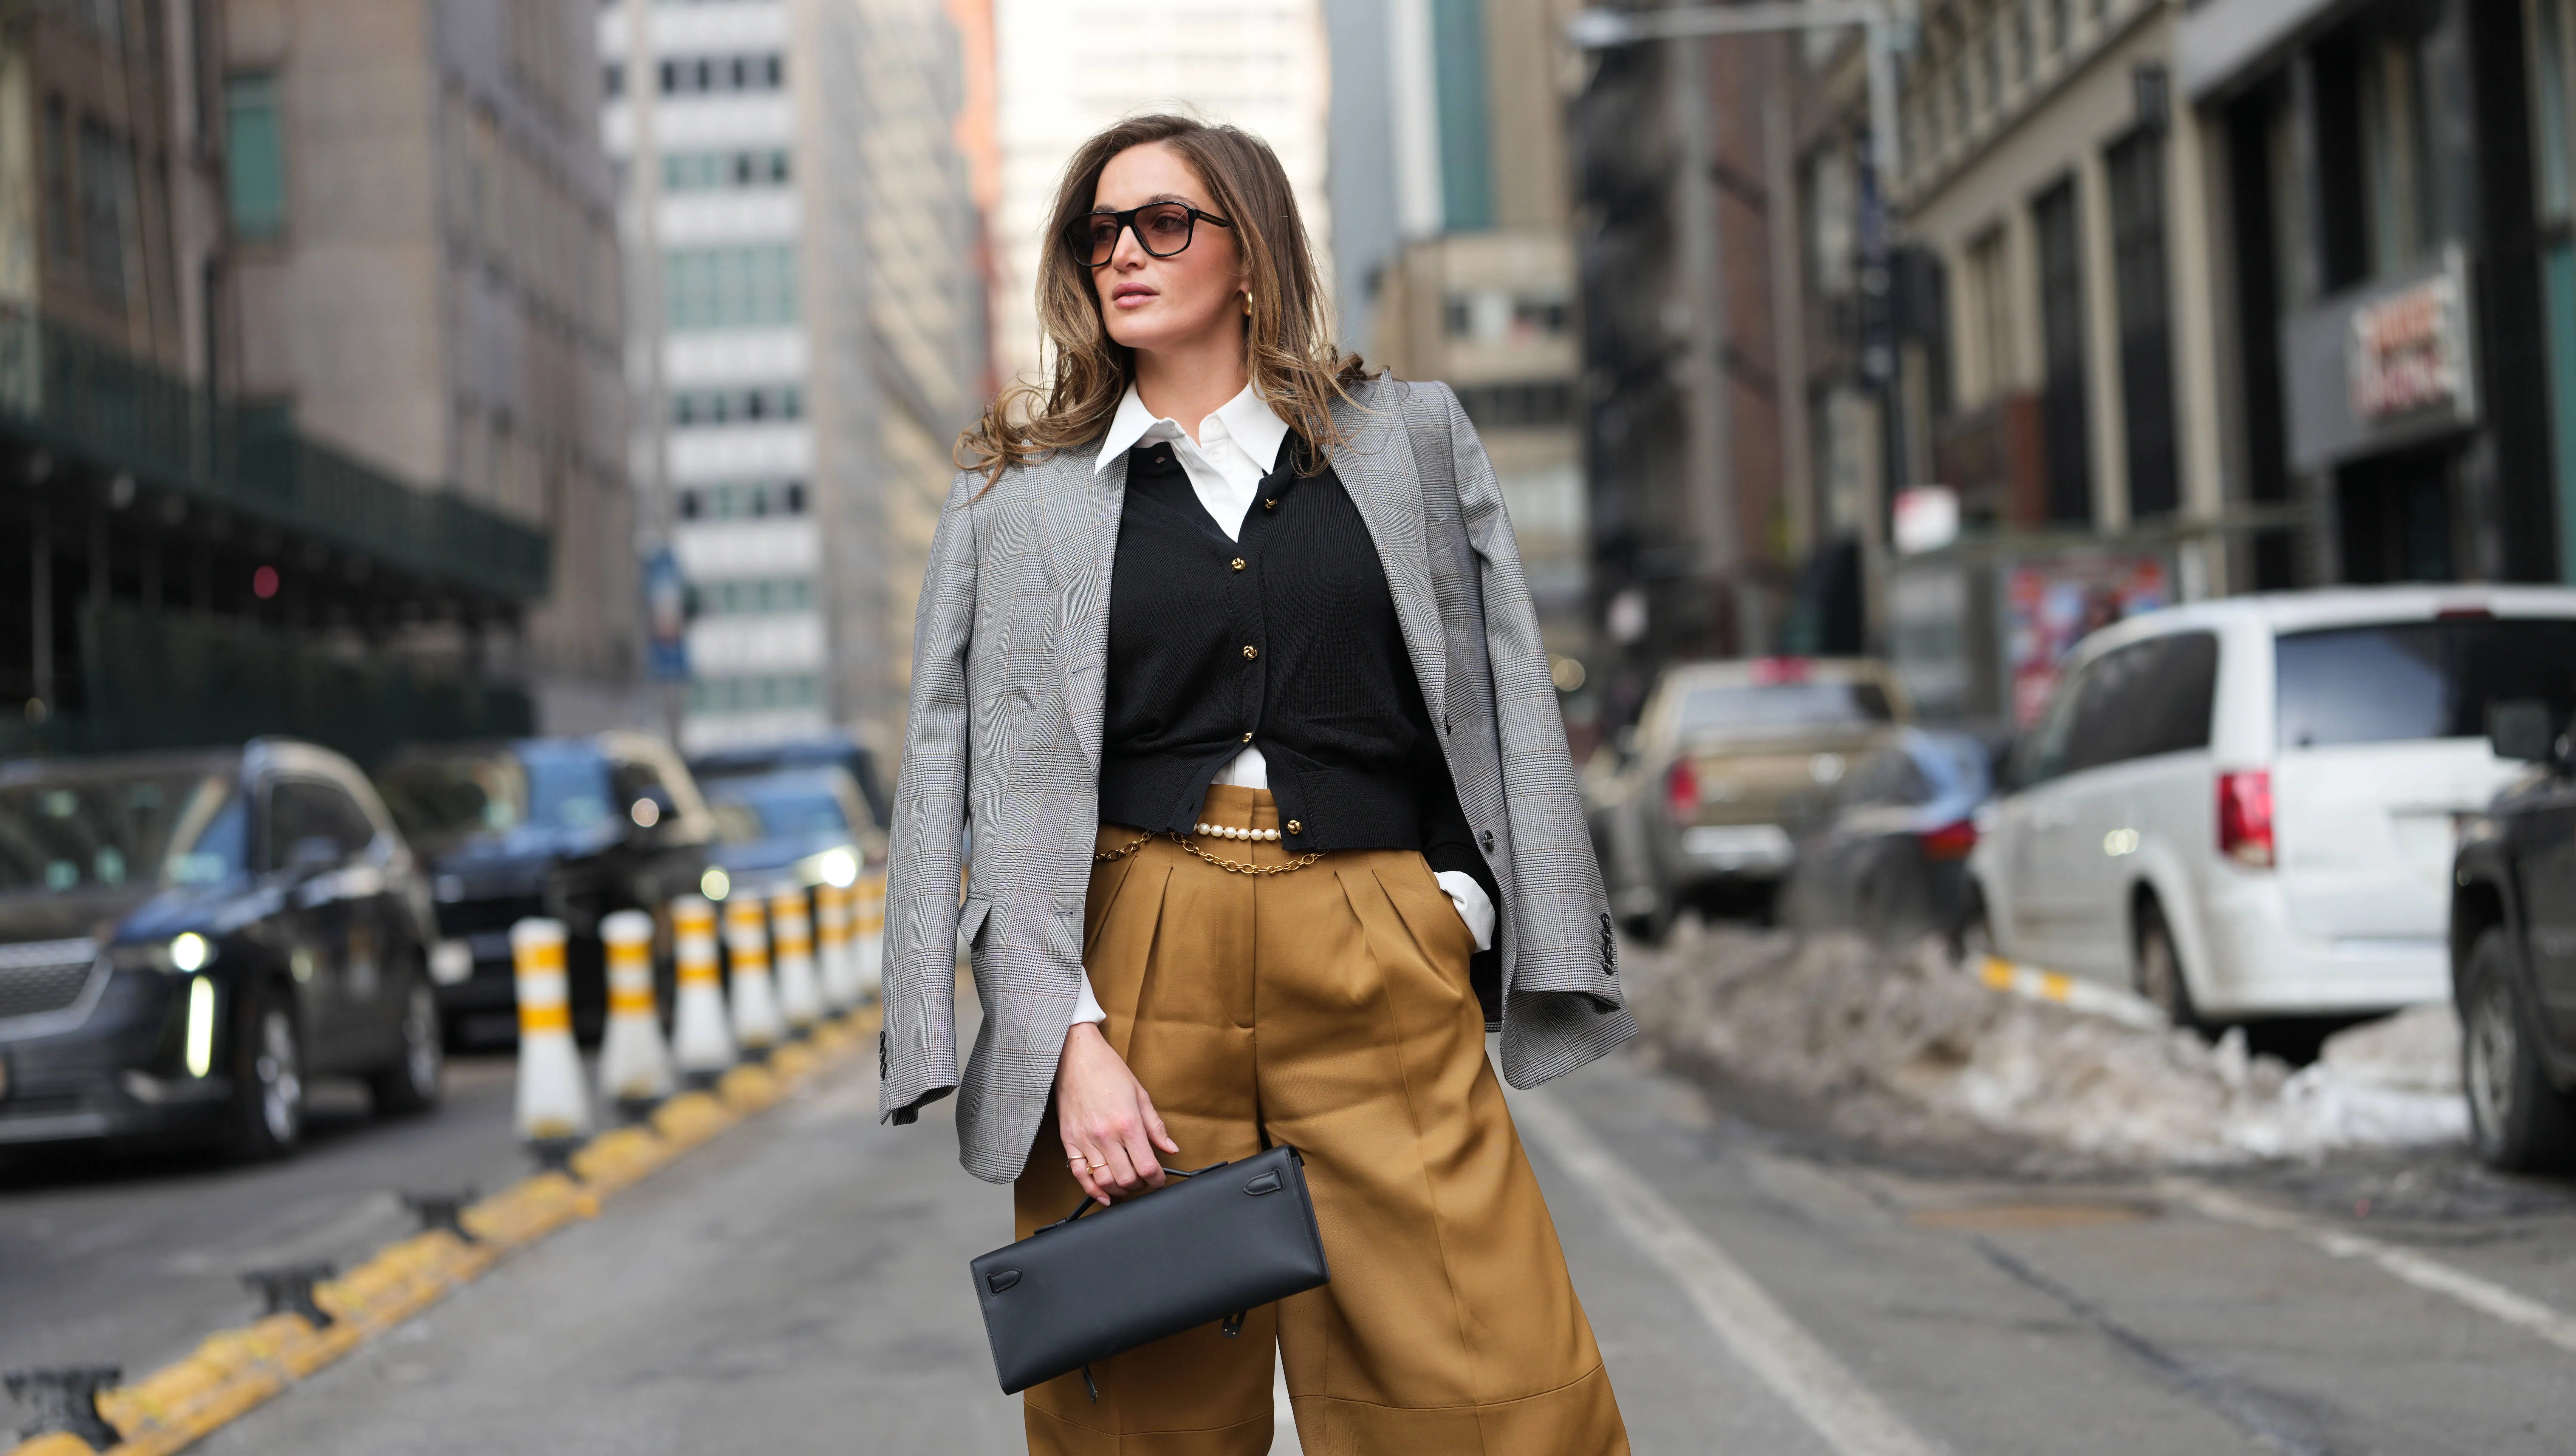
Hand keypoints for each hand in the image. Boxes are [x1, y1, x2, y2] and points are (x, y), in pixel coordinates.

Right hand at [1055, 1022, 1178, 1204]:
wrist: (1075, 1056)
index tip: (1160, 1179)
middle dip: (1140, 1185)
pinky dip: (1092, 1190)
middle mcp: (1106, 1135)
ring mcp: (1085, 1140)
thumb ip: (1155, 1126)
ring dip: (1119, 1189)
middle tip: (1145, 1180)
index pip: (1147, 1166)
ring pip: (1104, 1181)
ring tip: (1127, 1183)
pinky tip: (1103, 1195)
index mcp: (1127, 1123)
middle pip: (1127, 1179)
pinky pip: (1079, 1174)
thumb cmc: (1108, 1070)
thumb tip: (1170, 1149)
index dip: (1157, 1179)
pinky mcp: (1069, 1140)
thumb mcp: (1140, 1094)